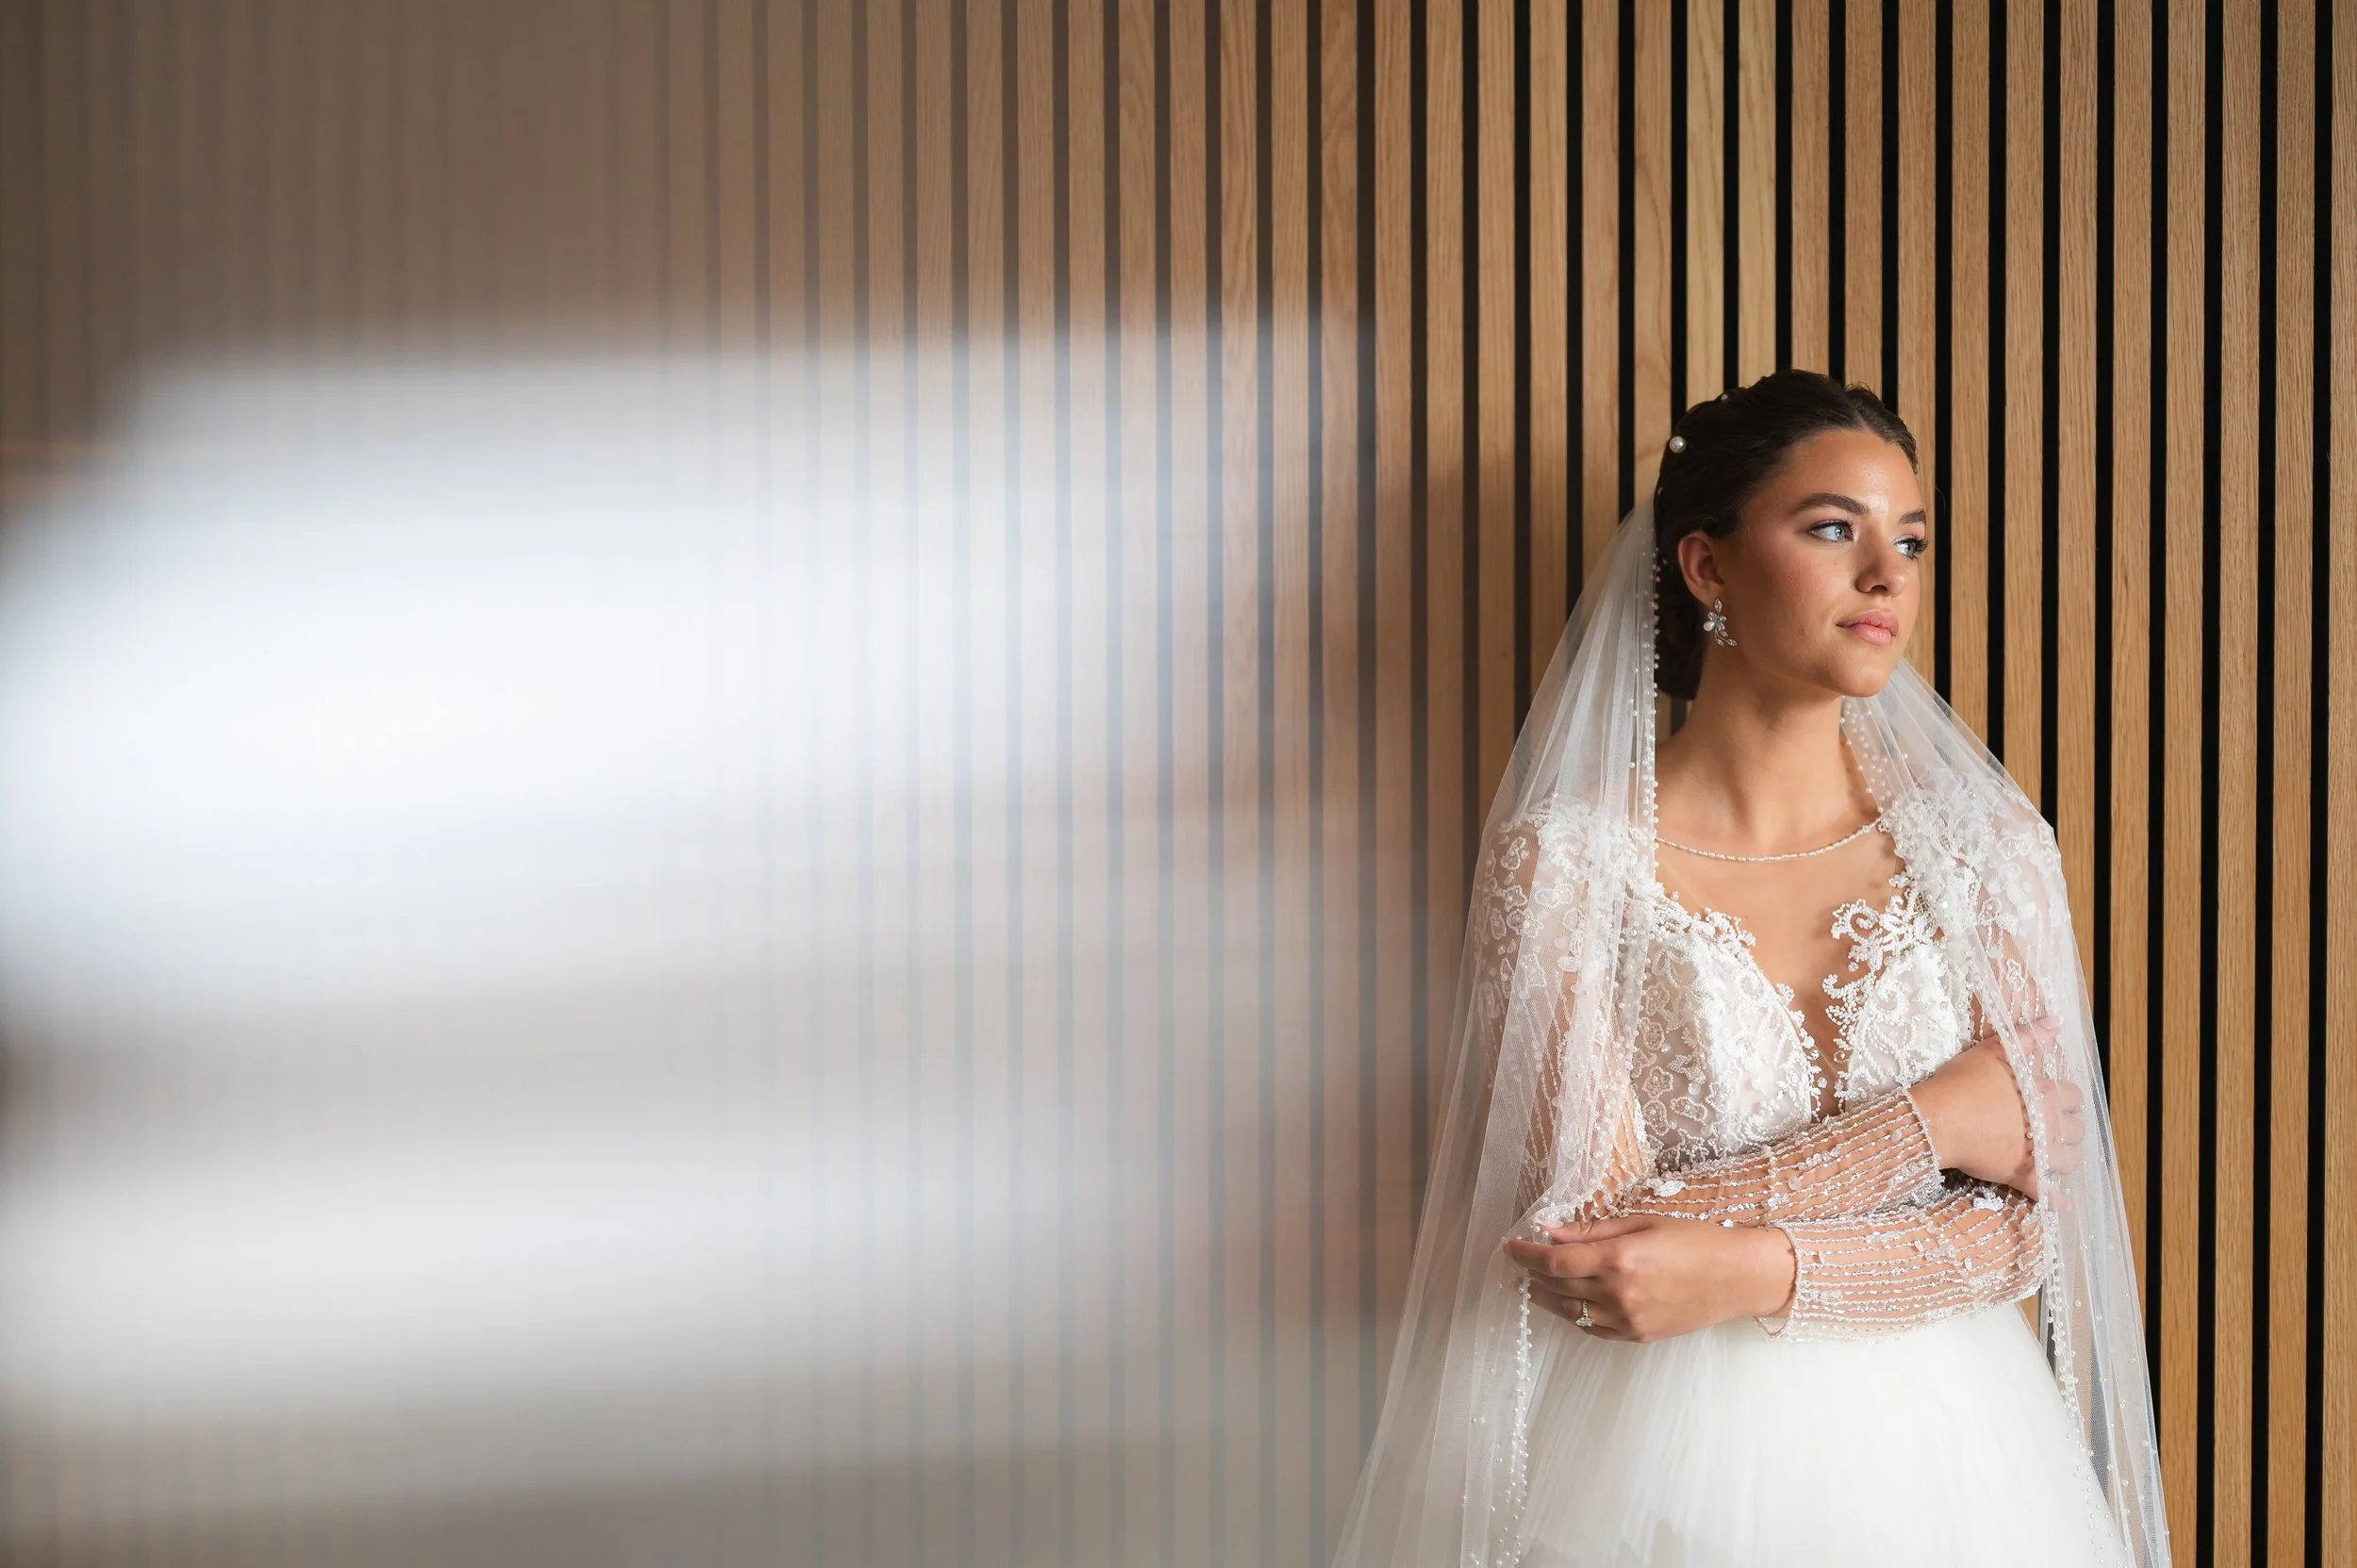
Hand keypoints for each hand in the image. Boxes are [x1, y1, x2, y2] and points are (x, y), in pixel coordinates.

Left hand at [1501, 1213, 1794, 1342]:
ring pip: (1569, 1312)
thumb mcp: (1642, 1223)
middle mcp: (1618, 1293)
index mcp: (1618, 1259)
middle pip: (1557, 1286)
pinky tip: (1566, 1303)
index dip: (1525, 1254)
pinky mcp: (1637, 1336)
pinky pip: (1593, 1329)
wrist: (1737, 1277)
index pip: (1553, 1261)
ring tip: (1532, 1284)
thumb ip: (1592, 1230)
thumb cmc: (1694, 1241)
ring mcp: (1628, 1319)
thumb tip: (1549, 1230)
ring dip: (1545, 1297)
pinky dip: (1573, 1315)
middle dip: (1532, 1273)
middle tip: (1519, 1261)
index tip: (1510, 1245)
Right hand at [1908, 1016, 2084, 1200]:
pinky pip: (2045, 1192)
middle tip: (2049, 1126)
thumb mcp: (1994, 1051)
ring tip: (2051, 1156)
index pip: (2072, 1095)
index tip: (2052, 1098)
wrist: (1936, 1119)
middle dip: (2067, 1128)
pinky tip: (2061, 1203)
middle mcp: (2047, 1123)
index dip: (2064, 1097)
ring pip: (2067, 1161)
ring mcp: (2036, 1152)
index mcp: (2044, 1093)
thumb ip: (2029, 1037)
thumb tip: (2057, 1021)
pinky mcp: (2020, 1175)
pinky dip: (2055, 1199)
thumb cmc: (1961, 1082)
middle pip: (2075, 1130)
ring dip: (2063, 1158)